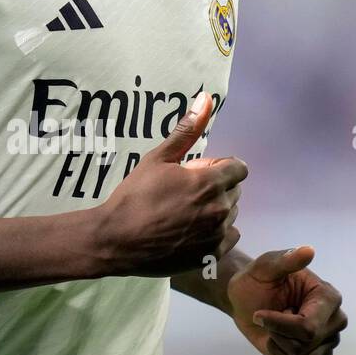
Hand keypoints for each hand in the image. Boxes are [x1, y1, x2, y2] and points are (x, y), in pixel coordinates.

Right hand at [93, 91, 246, 277]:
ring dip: (216, 210)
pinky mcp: (211, 256)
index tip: (198, 172)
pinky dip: (216, 233)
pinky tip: (191, 231)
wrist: (116, 240)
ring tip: (186, 213)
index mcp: (210, 182)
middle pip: (235, 190)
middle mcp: (220, 209)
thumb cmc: (135, 196)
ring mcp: (217, 235)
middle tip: (186, 193)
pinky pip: (229, 237)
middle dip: (217, 187)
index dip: (220, 166)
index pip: (239, 168)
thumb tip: (207, 98)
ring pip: (231, 214)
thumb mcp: (158, 159)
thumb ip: (187, 130)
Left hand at [226, 246, 347, 354]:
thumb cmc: (256, 281)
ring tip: (275, 332)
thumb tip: (308, 250)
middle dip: (276, 336)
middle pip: (302, 347)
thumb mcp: (264, 267)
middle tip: (270, 319)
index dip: (278, 325)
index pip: (307, 328)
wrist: (246, 302)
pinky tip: (276, 353)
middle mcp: (335, 322)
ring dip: (277, 351)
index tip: (259, 313)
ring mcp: (327, 343)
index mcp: (328, 297)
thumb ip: (285, 260)